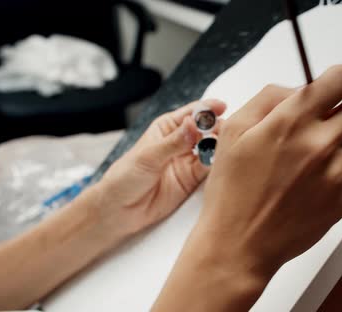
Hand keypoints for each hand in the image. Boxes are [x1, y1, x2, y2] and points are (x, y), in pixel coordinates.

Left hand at [91, 99, 226, 238]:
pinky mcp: (193, 180)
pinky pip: (210, 170)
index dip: (208, 109)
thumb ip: (173, 142)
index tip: (221, 107)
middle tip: (222, 132)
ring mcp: (188, 161)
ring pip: (212, 149)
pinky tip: (220, 164)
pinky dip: (218, 166)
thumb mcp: (148, 156)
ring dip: (219, 146)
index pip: (192, 113)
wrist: (118, 210)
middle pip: (206, 129)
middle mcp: (180, 142)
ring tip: (222, 147)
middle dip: (217, 128)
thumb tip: (193, 125)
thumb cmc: (124, 178)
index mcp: (167, 128)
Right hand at [155, 65, 341, 310]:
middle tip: (326, 120)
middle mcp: (320, 144)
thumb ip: (270, 97)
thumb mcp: (234, 130)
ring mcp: (336, 173)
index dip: (340, 78)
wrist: (240, 243)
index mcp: (292, 121)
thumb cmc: (232, 189)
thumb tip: (300, 88)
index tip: (334, 86)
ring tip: (325, 147)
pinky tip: (316, 178)